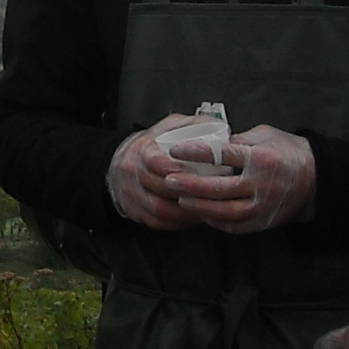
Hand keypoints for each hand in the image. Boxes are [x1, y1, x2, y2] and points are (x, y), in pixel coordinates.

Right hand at [107, 112, 207, 229]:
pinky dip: (176, 223)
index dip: (179, 171)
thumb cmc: (156, 142)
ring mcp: (130, 192)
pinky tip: (191, 218)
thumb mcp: (174, 125)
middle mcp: (132, 171)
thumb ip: (196, 126)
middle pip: (159, 189)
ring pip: (158, 210)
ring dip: (184, 213)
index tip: (200, 175)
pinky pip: (155, 222)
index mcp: (142, 148)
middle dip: (187, 195)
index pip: (157, 162)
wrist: (126, 158)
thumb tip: (222, 133)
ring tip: (205, 210)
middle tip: (211, 198)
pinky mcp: (134, 209)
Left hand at [168, 125, 315, 234]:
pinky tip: (201, 213)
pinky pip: (235, 226)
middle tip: (168, 180)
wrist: (316, 180)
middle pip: (220, 189)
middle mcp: (262, 185)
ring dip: (200, 207)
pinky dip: (216, 221)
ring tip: (181, 198)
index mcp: (260, 158)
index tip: (174, 150)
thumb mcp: (264, 135)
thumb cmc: (286, 151)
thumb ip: (236, 140)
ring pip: (226, 212)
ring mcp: (263, 206)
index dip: (195, 153)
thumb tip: (206, 142)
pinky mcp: (263, 222)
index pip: (222, 155)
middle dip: (191, 185)